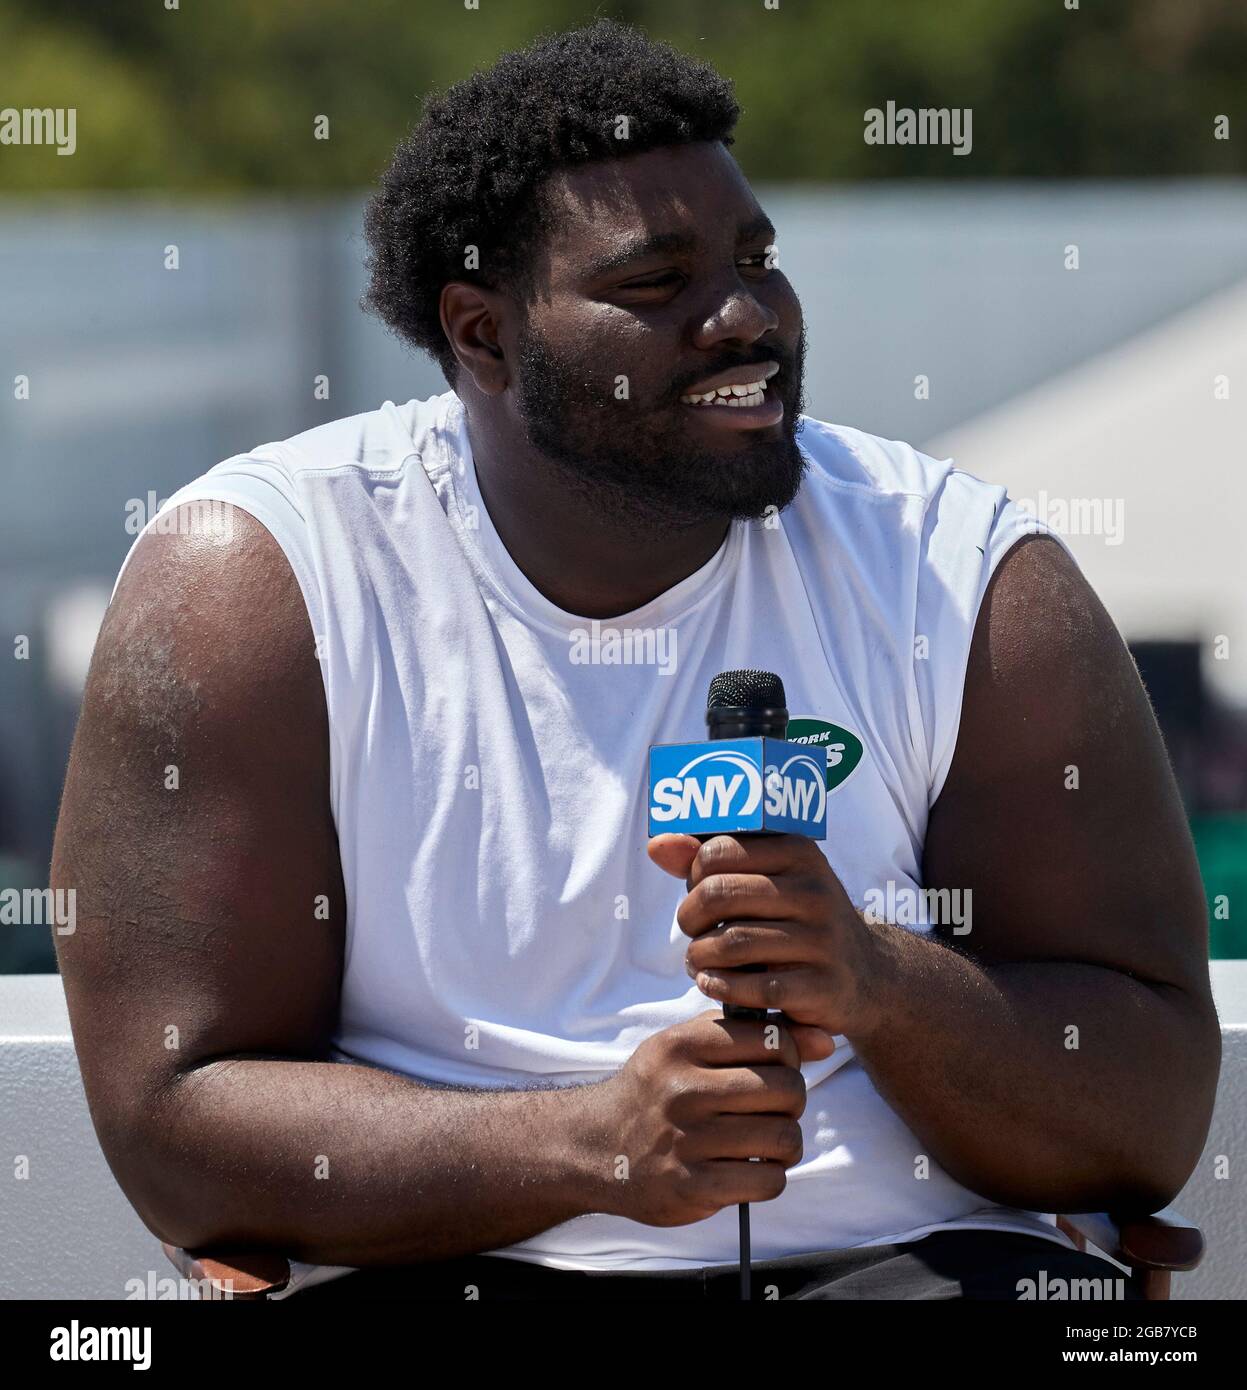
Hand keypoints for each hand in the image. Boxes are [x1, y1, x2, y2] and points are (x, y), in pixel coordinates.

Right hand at [590, 1010, 806, 1226]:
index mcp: (682, 1045)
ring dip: (786, 1143)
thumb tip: (826, 1041)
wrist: (597, 1146)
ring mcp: (686, 1140)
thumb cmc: (657, 1089)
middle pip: (786, 1088)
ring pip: (784, 1137)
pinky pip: (768, 1181)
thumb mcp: (689, 1046)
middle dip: (792, 1101)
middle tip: (774, 1109)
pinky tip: (751, 1169)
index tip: (775, 1068)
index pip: (773, 1039)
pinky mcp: (691, 1186)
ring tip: (767, 1141)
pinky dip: (771, 1177)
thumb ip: (753, 1036)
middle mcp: (682, 1088)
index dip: (789, 1055)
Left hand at [648, 832, 882, 1044]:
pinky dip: (720, 987)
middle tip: (692, 931)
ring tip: (697, 961)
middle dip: (690, 917)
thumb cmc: (797, 919)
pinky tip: (712, 984)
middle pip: (718, 895)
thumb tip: (657, 846)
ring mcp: (823, 939)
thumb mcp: (767, 880)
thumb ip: (710, 861)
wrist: (866, 975)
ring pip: (731, 942)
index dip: (693, 877)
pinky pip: (755, 987)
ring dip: (699, 956)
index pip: (718, 852)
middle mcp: (815, 890)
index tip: (698, 895)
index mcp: (799, 852)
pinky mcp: (823, 986)